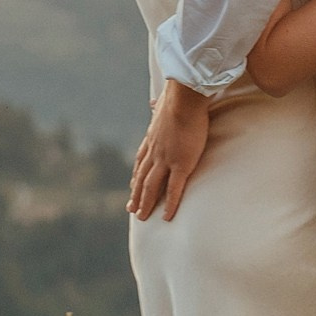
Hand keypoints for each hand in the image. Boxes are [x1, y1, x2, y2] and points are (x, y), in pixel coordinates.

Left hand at [129, 80, 211, 220]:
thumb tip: (154, 103)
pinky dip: (170, 205)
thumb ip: (158, 108)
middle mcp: (155, 151)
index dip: (136, 176)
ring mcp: (166, 160)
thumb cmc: (179, 99)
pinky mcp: (180, 165)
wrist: (185, 99)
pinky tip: (167, 217)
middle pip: (141, 178)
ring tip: (141, 217)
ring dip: (146, 203)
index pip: (140, 161)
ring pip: (152, 187)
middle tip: (131, 209)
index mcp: (152, 138)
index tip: (132, 187)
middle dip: (136, 195)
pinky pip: (174, 190)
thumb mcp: (163, 104)